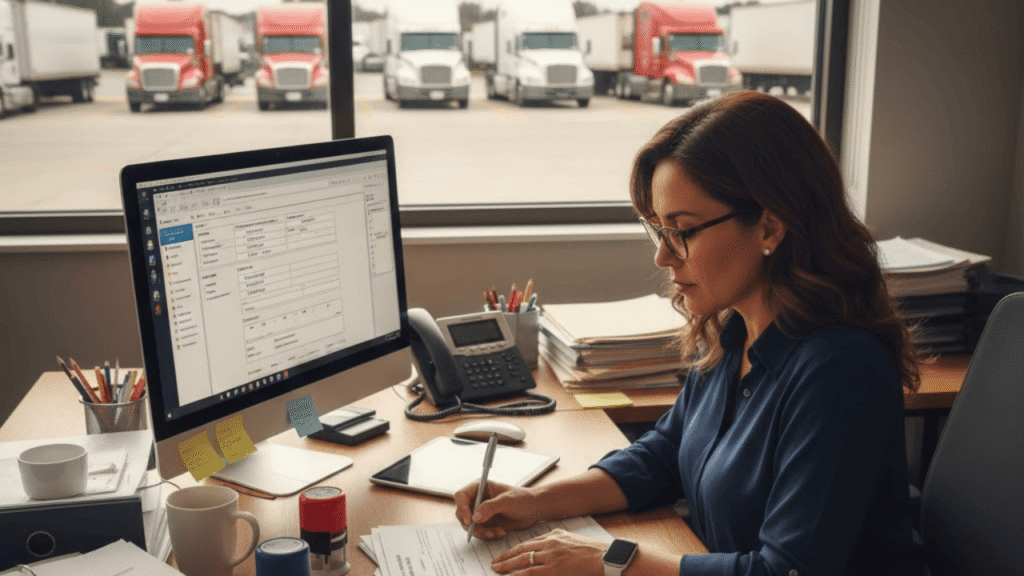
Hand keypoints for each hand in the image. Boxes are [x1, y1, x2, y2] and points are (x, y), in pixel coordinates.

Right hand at [454, 480, 544, 539]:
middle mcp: (478, 499)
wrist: (536, 509)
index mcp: (480, 487)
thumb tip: (474, 517)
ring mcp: (482, 512)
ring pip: (470, 526)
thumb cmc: (524, 499)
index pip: (461, 496)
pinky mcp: (487, 523)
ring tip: (497, 532)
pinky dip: (488, 535)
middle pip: (462, 514)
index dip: (462, 508)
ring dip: (481, 532)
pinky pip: (480, 532)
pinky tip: (501, 532)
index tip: (470, 521)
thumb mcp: (508, 501)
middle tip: (484, 532)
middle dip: (472, 525)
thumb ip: (490, 507)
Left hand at [491, 528, 606, 574]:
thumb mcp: (572, 541)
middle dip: (506, 557)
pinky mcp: (553, 570)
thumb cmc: (593, 552)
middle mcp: (550, 544)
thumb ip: (557, 543)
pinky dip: (518, 575)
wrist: (606, 557)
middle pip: (522, 550)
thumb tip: (544, 551)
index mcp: (554, 536)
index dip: (514, 549)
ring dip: (507, 566)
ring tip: (496, 569)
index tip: (506, 554)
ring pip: (523, 561)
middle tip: (494, 562)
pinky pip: (530, 573)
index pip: (529, 542)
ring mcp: (550, 557)